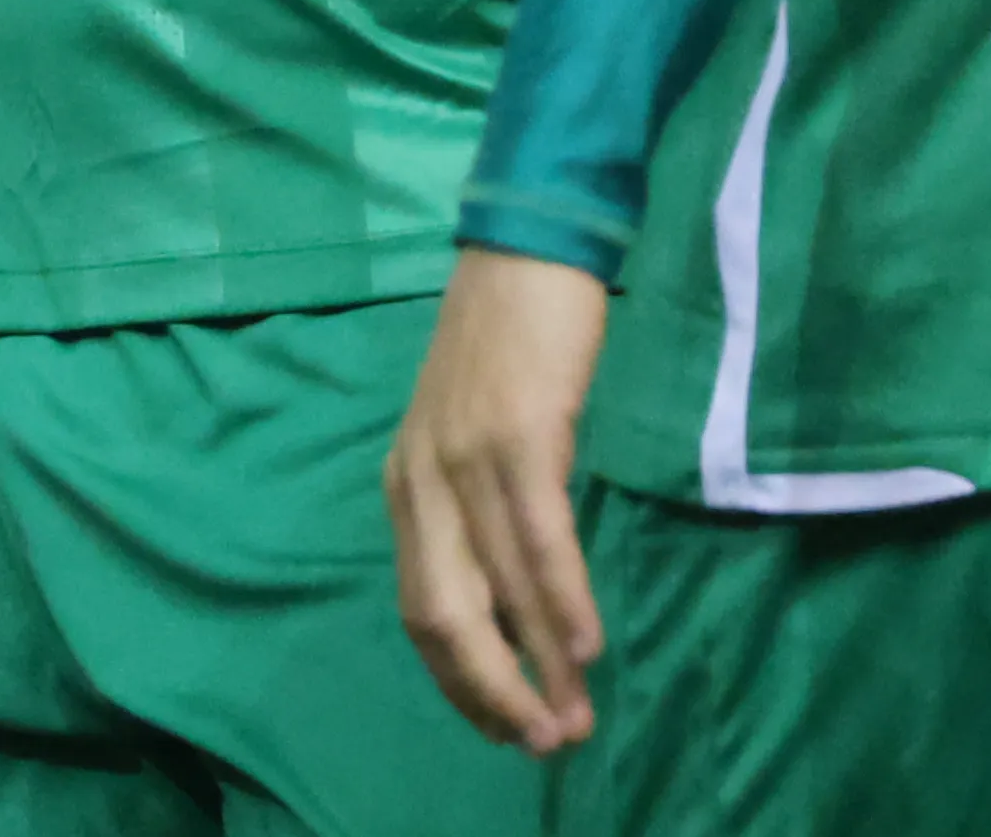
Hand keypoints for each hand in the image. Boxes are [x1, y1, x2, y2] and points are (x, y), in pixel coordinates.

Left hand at [387, 246, 613, 755]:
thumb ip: (478, 510)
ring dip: (538, 664)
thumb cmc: (509, 345)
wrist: (525, 245)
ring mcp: (464, 455)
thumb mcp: (472, 437)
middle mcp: (420, 479)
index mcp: (407, 487)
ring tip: (574, 720)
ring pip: (495, 586)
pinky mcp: (517, 430)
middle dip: (494, 693)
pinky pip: (536, 533)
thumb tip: (514, 600)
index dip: (463, 681)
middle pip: (443, 617)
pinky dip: (557, 596)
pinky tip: (584, 645)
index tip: (507, 731)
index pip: (421, 611)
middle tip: (545, 743)